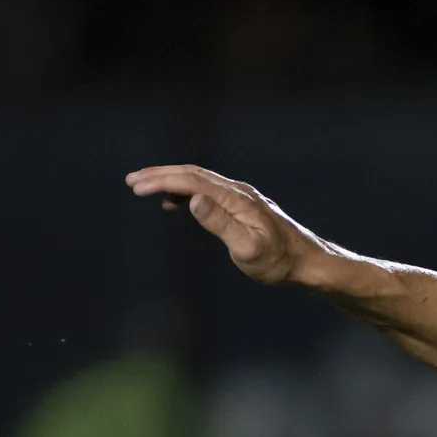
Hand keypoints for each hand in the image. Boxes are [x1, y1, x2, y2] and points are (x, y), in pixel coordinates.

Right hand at [126, 166, 324, 285]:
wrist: (305, 261)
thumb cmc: (277, 261)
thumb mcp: (247, 248)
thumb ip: (220, 223)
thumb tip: (193, 201)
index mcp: (235, 198)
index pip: (191, 182)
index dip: (162, 181)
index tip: (137, 186)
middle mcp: (237, 191)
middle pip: (192, 174)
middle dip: (160, 175)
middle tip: (131, 180)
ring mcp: (240, 196)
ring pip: (198, 180)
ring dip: (170, 181)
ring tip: (144, 188)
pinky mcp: (241, 206)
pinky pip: (207, 191)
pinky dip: (185, 192)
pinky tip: (174, 204)